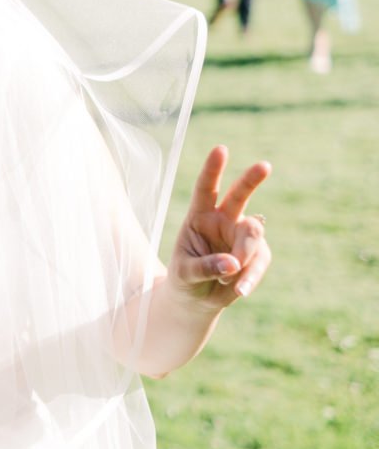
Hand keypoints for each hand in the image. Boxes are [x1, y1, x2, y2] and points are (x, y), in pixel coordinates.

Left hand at [169, 146, 271, 310]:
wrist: (196, 299)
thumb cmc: (185, 278)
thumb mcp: (185, 273)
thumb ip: (206, 267)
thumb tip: (232, 264)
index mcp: (199, 215)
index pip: (206, 188)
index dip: (213, 169)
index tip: (221, 149)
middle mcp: (223, 220)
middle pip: (239, 195)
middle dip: (251, 180)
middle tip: (264, 165)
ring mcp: (241, 235)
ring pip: (253, 236)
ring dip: (243, 259)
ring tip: (226, 282)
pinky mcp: (256, 254)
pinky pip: (259, 261)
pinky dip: (250, 277)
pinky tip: (239, 290)